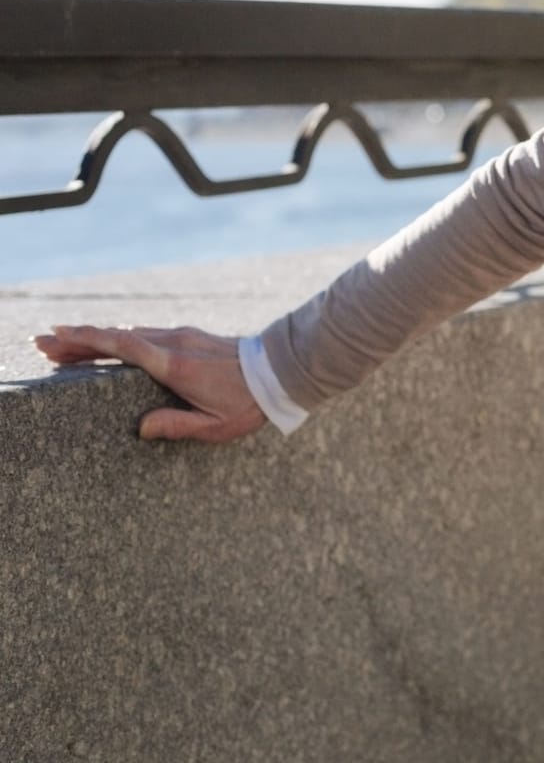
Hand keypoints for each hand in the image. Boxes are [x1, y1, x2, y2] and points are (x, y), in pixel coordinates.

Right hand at [33, 324, 267, 442]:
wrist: (282, 370)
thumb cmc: (249, 403)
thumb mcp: (215, 425)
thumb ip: (177, 426)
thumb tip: (140, 428)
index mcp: (174, 365)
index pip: (122, 347)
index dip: (87, 341)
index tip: (57, 337)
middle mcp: (174, 344)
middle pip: (116, 338)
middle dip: (78, 340)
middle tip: (42, 343)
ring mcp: (182, 336)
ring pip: (129, 334)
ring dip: (96, 338)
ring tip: (64, 346)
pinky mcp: (190, 336)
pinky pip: (146, 335)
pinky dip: (119, 339)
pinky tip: (107, 345)